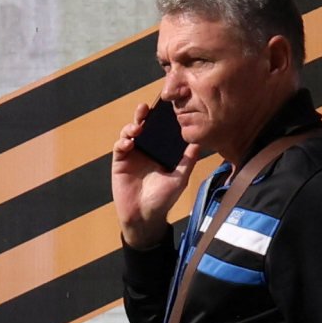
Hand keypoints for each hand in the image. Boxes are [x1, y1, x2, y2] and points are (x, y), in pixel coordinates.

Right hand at [113, 114, 194, 239]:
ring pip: (130, 132)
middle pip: (145, 125)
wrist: (145, 216)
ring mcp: (133, 154)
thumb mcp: (181, 177)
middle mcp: (147, 148)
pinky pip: (119, 146)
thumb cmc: (164, 198)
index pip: (162, 128)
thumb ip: (189, 159)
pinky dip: (123, 141)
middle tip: (146, 108)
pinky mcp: (120, 161)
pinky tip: (129, 143)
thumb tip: (201, 140)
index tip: (166, 106)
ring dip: (132, 126)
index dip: (163, 117)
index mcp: (162, 150)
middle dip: (144, 115)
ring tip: (138, 128)